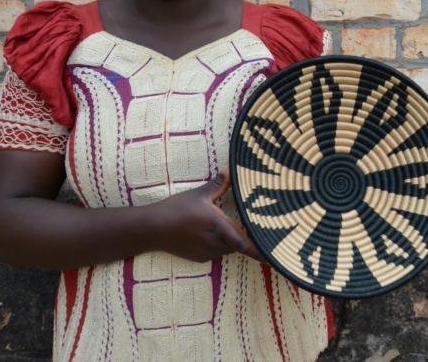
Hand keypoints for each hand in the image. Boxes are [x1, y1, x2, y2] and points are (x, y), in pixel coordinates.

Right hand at [150, 167, 265, 262]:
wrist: (152, 229)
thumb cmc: (176, 209)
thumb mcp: (199, 194)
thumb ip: (219, 184)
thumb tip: (232, 169)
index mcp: (219, 227)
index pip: (245, 244)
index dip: (261, 251)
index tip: (275, 254)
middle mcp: (215, 243)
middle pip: (240, 245)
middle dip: (249, 239)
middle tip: (263, 232)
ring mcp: (207, 253)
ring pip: (229, 249)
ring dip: (234, 241)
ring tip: (240, 229)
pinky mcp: (199, 258)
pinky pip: (217, 252)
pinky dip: (221, 245)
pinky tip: (217, 234)